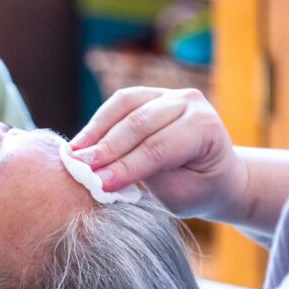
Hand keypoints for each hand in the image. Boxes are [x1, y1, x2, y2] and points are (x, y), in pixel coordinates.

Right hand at [70, 87, 247, 219]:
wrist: (214, 173)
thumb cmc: (198, 189)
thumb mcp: (180, 194)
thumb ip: (147, 178)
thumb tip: (104, 172)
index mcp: (205, 129)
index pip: (159, 148)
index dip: (126, 166)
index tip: (100, 184)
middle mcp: (190, 102)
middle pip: (139, 124)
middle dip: (106, 149)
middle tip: (80, 169)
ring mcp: (169, 94)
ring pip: (125, 105)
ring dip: (96, 131)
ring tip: (73, 155)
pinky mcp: (149, 94)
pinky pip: (119, 103)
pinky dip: (98, 122)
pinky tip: (80, 143)